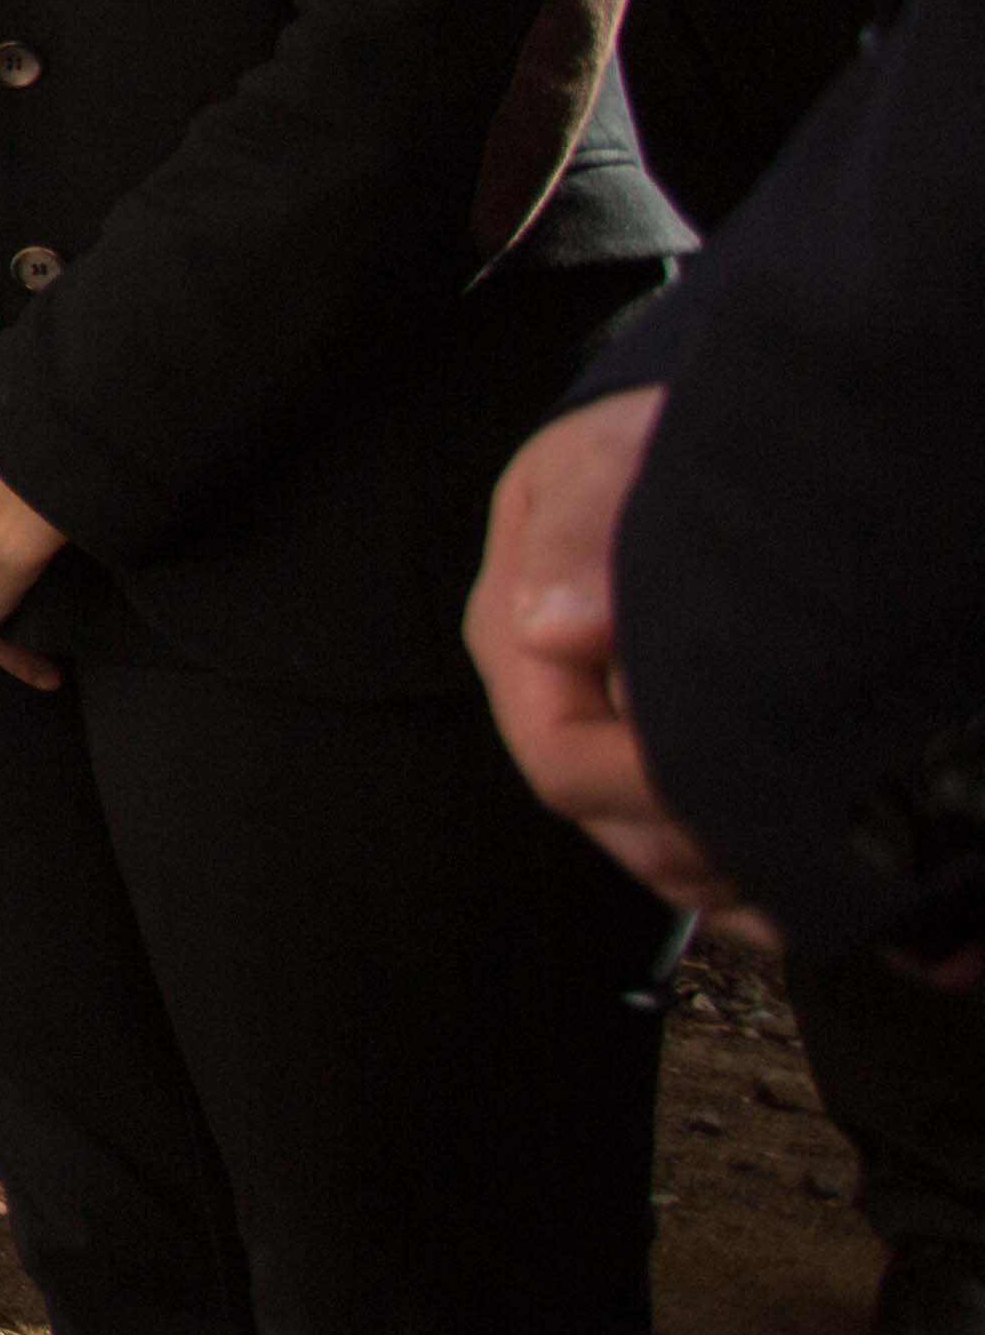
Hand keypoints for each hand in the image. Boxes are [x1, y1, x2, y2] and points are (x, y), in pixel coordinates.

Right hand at [467, 389, 765, 933]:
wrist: (673, 444)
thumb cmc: (636, 450)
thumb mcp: (604, 462)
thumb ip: (576, 535)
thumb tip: (549, 627)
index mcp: (515, 640)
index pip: (563, 758)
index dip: (650, 789)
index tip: (745, 785)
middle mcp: (549, 703)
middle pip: (608, 823)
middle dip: (703, 844)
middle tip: (805, 842)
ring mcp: (601, 737)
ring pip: (649, 851)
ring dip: (728, 874)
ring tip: (819, 871)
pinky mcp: (650, 756)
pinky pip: (684, 850)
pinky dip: (744, 885)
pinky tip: (803, 890)